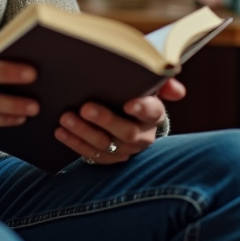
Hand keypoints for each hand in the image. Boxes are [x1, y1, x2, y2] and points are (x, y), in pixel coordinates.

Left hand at [53, 79, 186, 164]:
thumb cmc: (134, 92)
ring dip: (84, 132)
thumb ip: (161, 82)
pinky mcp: (108, 158)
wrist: (126, 115)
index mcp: (154, 114)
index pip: (153, 112)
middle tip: (85, 107)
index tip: (128, 102)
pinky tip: (61, 132)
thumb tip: (177, 91)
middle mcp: (142, 135)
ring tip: (66, 118)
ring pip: (106, 145)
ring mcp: (125, 149)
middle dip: (105, 120)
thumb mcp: (147, 84)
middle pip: (126, 132)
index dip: (142, 108)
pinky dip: (75, 144)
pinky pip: (91, 155)